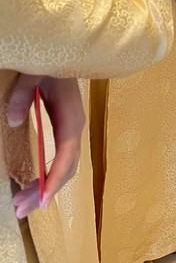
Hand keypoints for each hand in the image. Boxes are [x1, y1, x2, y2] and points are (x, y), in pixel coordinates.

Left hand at [7, 75, 84, 217]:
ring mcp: (72, 130)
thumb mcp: (34, 73)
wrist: (66, 53)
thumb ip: (24, 94)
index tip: (44, 201)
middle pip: (67, 167)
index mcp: (71, 115)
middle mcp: (75, 127)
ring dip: (46, 187)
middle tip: (19, 208)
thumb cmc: (50, 63)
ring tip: (22, 204)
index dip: (56, 178)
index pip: (67, 153)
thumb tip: (13, 121)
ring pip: (65, 167)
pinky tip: (35, 187)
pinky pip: (62, 160)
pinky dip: (50, 177)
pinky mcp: (66, 131)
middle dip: (45, 191)